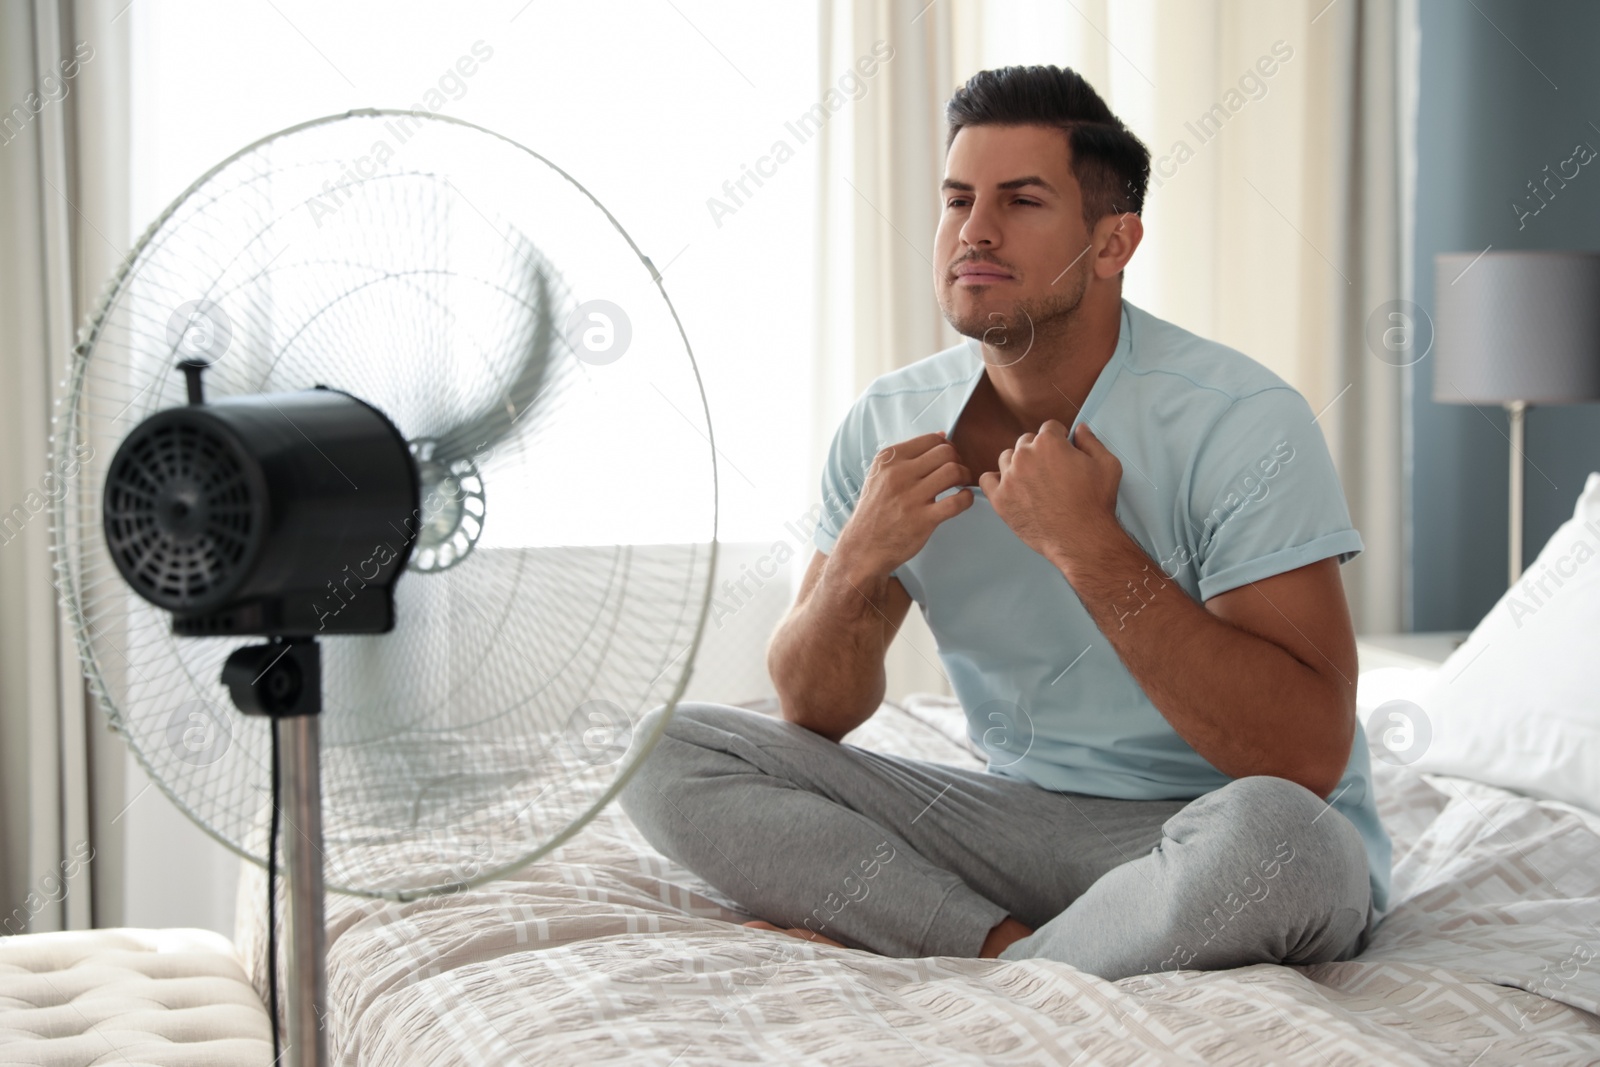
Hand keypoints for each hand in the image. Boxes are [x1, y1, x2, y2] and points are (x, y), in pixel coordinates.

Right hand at [833, 431, 972, 579]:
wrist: (863, 547)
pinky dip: (967, 498)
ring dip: (964, 476)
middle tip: (957, 473)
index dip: (947, 447)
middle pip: (946, 453)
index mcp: (888, 460)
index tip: (949, 459)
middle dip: (958, 460)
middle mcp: (898, 475)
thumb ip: (909, 455)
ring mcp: (910, 497)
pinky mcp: (923, 520)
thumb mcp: (880, 475)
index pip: (931, 439)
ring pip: (953, 471)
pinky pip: (957, 501)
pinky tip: (962, 500)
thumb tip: (942, 435)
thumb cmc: (875, 510)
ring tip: (960, 485)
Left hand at [978, 420, 1121, 568]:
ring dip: (1018, 465)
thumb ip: (1091, 441)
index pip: (1049, 428)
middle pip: (1026, 442)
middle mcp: (1025, 455)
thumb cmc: (1095, 503)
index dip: (1059, 439)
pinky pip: (987, 480)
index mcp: (1049, 443)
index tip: (1062, 453)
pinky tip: (1011, 489)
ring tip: (1033, 482)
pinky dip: (997, 482)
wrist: (1081, 538)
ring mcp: (1009, 477)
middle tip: (1050, 472)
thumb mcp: (1107, 465)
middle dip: (1038, 452)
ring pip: (1007, 458)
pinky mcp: (999, 498)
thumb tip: (1080, 429)